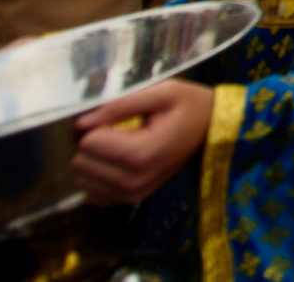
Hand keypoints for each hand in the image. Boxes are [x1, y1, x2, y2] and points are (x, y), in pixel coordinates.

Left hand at [73, 79, 214, 204]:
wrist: (212, 130)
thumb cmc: (189, 106)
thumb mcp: (161, 92)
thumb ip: (119, 105)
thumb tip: (80, 123)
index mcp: (141, 154)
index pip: (88, 143)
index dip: (98, 124)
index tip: (118, 118)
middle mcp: (133, 182)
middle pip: (81, 163)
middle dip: (91, 143)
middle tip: (116, 130)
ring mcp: (131, 195)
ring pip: (82, 180)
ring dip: (93, 161)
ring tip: (117, 145)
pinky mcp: (130, 200)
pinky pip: (92, 194)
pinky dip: (97, 177)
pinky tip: (115, 162)